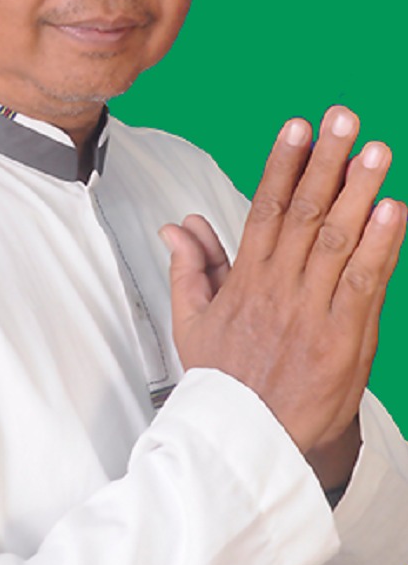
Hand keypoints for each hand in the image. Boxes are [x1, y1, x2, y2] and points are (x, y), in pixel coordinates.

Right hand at [161, 107, 405, 461]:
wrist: (251, 444)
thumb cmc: (226, 382)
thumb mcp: (191, 323)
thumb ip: (190, 267)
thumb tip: (177, 226)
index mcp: (245, 280)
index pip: (265, 207)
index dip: (282, 164)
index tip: (297, 127)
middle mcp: (279, 288)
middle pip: (304, 212)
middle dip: (326, 161)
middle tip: (343, 120)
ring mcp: (312, 312)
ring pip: (336, 239)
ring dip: (359, 191)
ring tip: (376, 152)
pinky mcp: (343, 340)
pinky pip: (364, 283)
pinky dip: (379, 246)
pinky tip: (393, 210)